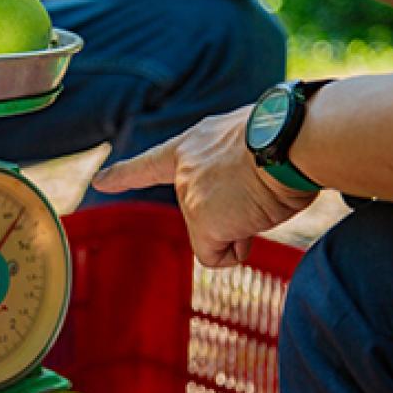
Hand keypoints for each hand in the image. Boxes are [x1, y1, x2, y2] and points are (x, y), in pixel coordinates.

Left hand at [92, 107, 316, 266]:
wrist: (293, 137)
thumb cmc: (288, 137)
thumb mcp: (251, 146)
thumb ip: (232, 173)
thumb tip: (239, 221)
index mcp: (196, 141)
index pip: (153, 161)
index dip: (125, 173)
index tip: (99, 180)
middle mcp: (185, 167)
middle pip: (204, 211)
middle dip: (232, 214)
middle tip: (261, 188)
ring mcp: (189, 194)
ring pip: (217, 232)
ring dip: (244, 225)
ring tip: (263, 195)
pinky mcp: (201, 221)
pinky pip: (217, 256)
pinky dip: (235, 251)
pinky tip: (253, 220)